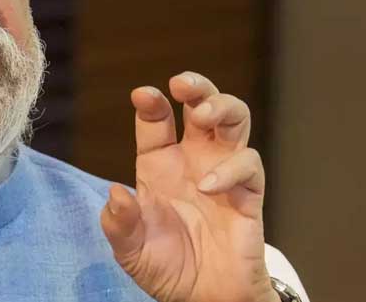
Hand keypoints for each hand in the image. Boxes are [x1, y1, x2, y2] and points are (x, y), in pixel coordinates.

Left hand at [100, 72, 278, 301]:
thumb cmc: (167, 268)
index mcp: (160, 165)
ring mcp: (223, 173)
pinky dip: (230, 168)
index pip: (157, 120)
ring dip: (221, 107)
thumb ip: (119, 224)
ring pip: (234, 120)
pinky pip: (249, 165)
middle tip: (182, 85)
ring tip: (201, 115)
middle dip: (196, 86)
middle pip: (202, 104)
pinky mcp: (248, 194)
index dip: (151, 103)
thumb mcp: (130, 250)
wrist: (204, 301)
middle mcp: (193, 160)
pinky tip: (208, 185)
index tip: (143, 95)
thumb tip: (116, 194)